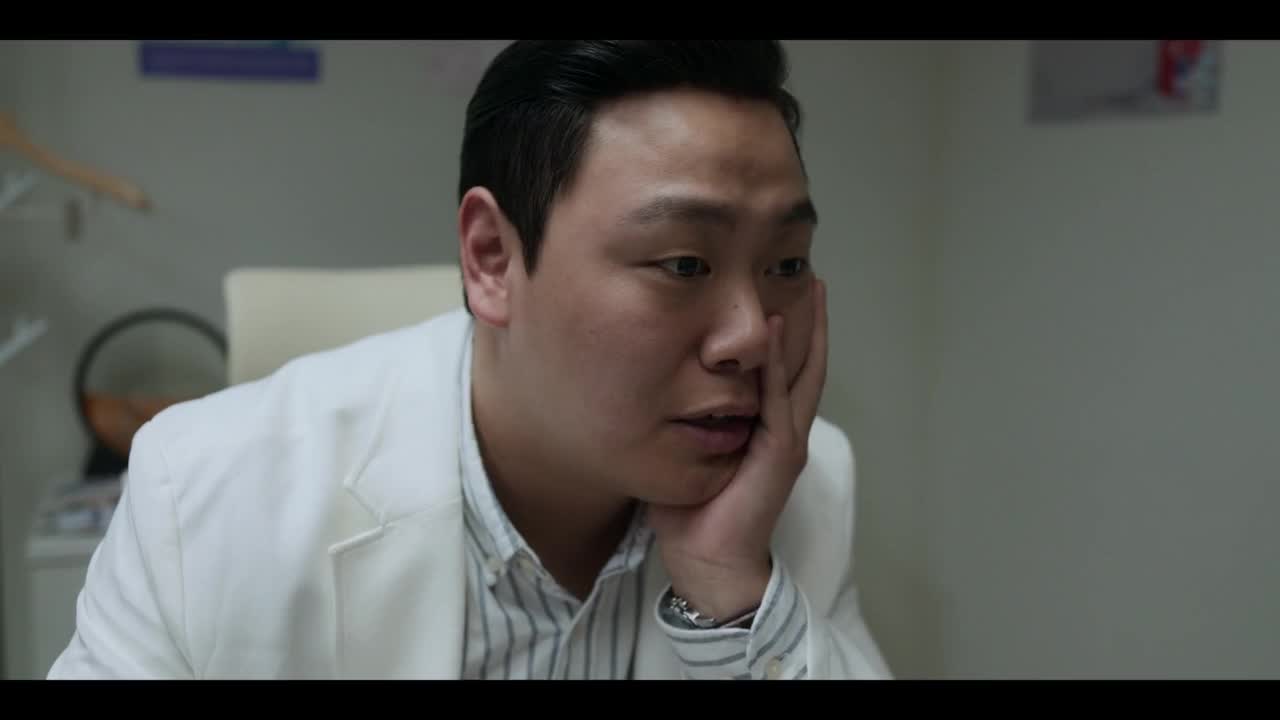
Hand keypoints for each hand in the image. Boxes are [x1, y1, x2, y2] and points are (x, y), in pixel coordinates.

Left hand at [648, 277, 828, 618]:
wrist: (705, 561)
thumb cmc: (691, 514)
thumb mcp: (688, 451)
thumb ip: (686, 419)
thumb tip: (654, 385)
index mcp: (766, 428)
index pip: (784, 369)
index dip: (790, 331)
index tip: (786, 289)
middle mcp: (784, 428)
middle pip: (805, 362)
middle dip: (810, 319)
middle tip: (811, 274)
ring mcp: (785, 439)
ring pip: (803, 373)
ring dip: (807, 330)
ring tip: (809, 287)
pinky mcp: (779, 452)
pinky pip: (778, 399)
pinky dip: (776, 363)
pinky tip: (774, 329)